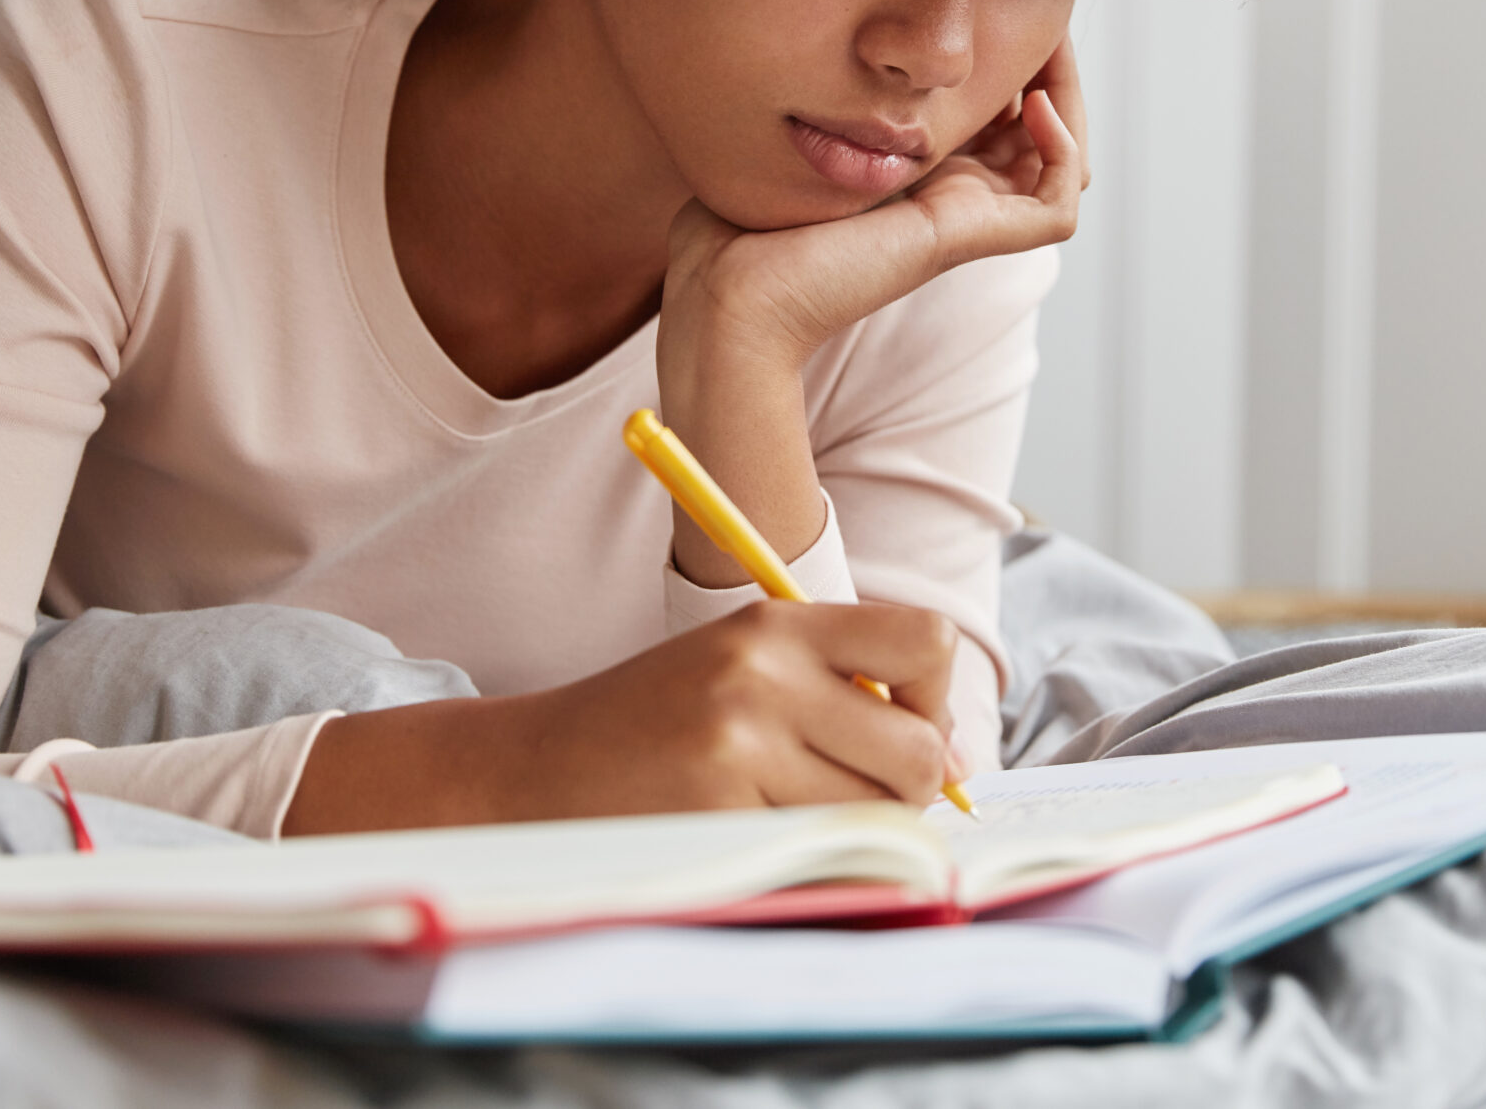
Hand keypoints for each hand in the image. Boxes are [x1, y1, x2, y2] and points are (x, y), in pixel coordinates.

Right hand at [279, 600, 958, 832]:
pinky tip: (750, 836)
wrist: (531, 772)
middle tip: (856, 792)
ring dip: (854, 829)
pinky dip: (805, 860)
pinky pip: (820, 856)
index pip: (925, 642)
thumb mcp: (740, 669)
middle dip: (907, 788)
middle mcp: (763, 675)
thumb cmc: (651, 726)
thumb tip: (954, 765)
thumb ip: (841, 692)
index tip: (905, 724)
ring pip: (876, 814)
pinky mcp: (720, 817)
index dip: (935, 698)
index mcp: (776, 625)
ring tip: (786, 811)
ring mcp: (740, 749)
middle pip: (918, 748)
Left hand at [653, 40, 1087, 586]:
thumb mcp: (779, 137)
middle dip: (1045, 70)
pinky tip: (1035, 107)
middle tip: (1035, 21)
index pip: (985, 115)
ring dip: (1068, 103)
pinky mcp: (964, 240)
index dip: (1002, 63)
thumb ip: (813, 100)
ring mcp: (960, 222)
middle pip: (1033, 136)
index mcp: (905, 176)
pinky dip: (1066, 153)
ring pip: (1061, 167)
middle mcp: (944, 199)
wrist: (727, 296)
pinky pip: (1058, 207)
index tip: (991, 7)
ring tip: (1046, 56)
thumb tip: (823, 58)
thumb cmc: (732, 234)